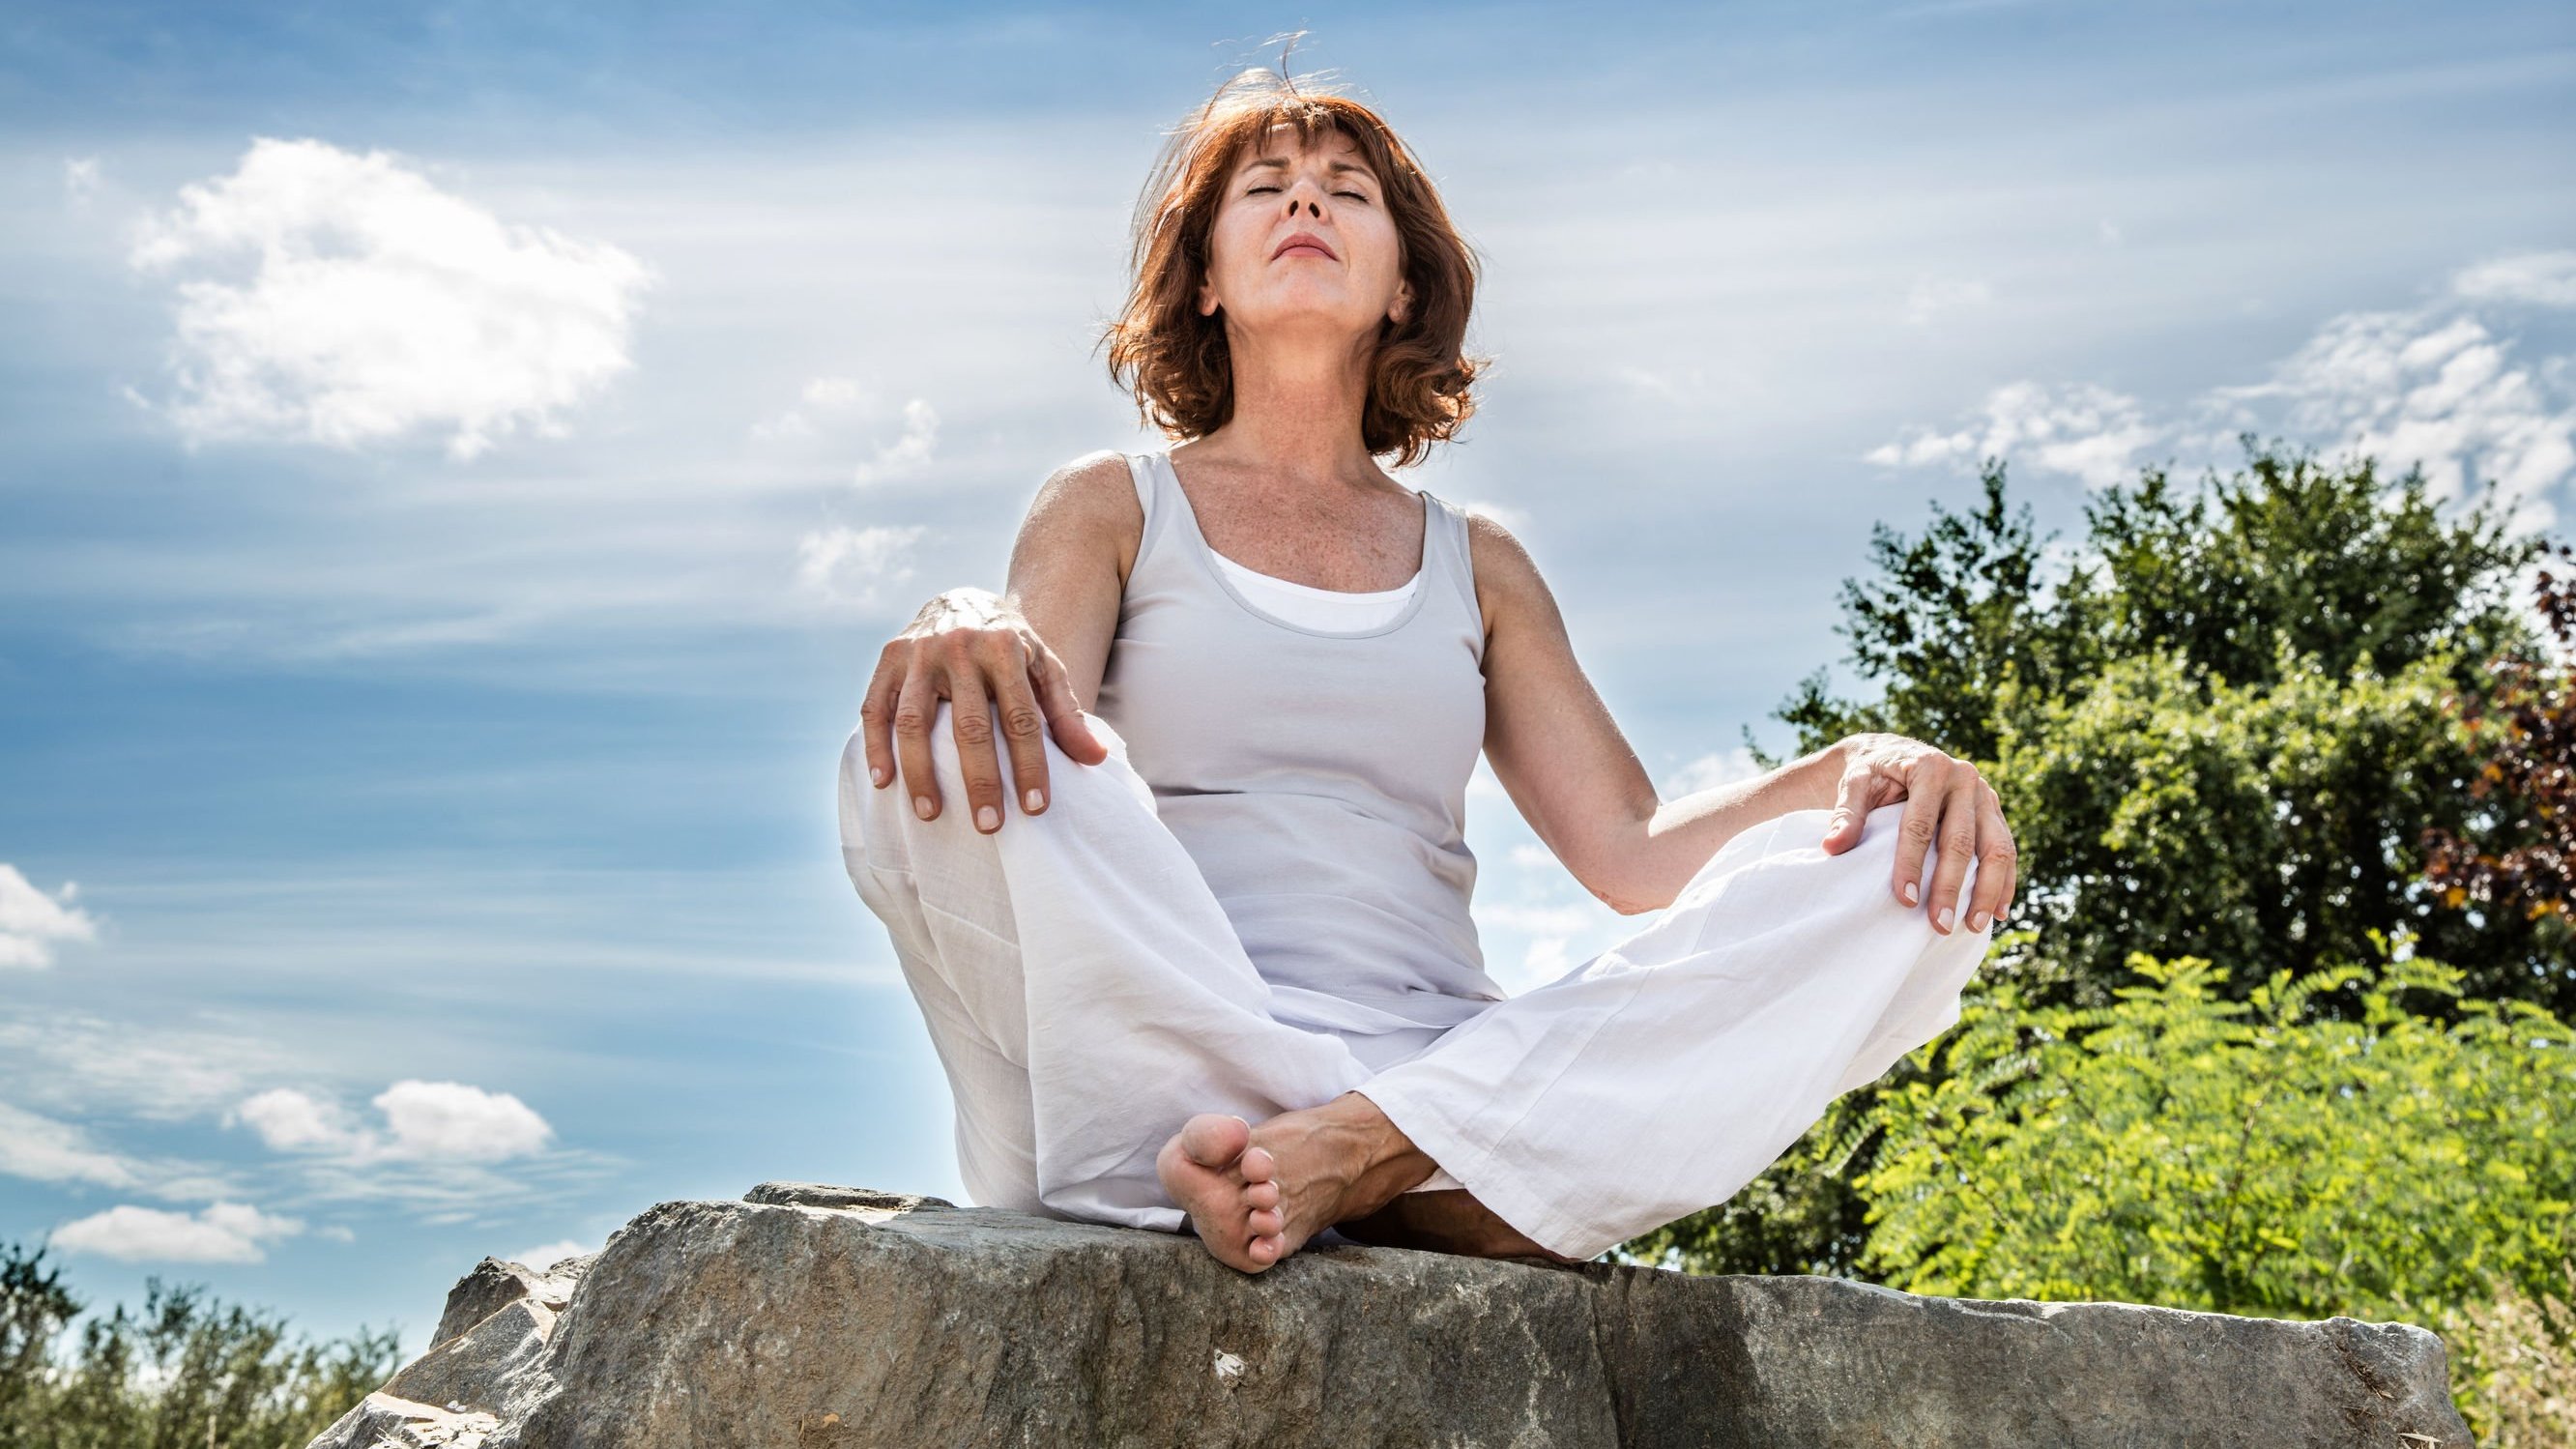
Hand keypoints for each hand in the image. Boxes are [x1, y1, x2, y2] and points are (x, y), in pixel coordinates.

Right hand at [860, 587, 1108, 832]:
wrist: (963, 599)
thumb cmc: (1010, 646)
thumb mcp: (1044, 667)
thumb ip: (1066, 712)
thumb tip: (1095, 758)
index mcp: (1004, 648)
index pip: (1020, 717)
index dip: (1029, 765)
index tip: (1035, 808)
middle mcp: (959, 646)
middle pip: (969, 725)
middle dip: (979, 780)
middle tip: (988, 825)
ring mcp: (919, 652)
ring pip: (914, 720)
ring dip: (920, 772)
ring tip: (931, 815)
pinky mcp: (889, 659)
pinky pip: (876, 708)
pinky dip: (876, 746)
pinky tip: (883, 782)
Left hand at [1818, 732, 2017, 935]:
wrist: (1896, 753)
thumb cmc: (1873, 772)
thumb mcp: (1855, 784)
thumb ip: (1846, 814)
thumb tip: (1833, 847)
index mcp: (1929, 767)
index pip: (1920, 824)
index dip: (1912, 864)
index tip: (1905, 900)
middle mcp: (1964, 778)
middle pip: (1960, 841)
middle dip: (1950, 886)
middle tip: (1938, 924)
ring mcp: (1984, 794)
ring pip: (1995, 848)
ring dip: (1987, 890)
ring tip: (1973, 926)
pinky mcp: (1994, 810)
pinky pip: (2006, 849)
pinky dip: (2005, 881)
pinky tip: (1998, 912)